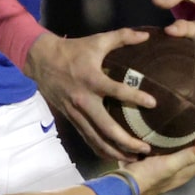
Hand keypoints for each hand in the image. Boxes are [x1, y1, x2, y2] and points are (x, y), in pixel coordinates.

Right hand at [27, 27, 157, 158]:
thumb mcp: (97, 40)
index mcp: (92, 80)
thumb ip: (123, 37)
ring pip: (96, 139)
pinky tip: (115, 157)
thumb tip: (147, 35)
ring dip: (115, 151)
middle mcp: (84, 101)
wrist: (41, 61)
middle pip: (106, 128)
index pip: (116, 90)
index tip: (153, 103)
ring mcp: (76, 113)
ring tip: (135, 159)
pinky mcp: (71, 119)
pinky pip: (87, 139)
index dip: (135, 97)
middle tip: (146, 148)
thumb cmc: (73, 50)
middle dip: (126, 141)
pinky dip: (101, 149)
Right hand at [124, 140, 194, 194]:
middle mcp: (174, 174)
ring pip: (178, 160)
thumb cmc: (146, 177)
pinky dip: (165, 149)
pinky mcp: (146, 169)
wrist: (119, 189)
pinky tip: (159, 141)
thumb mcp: (170, 165)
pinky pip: (161, 157)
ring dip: (186, 151)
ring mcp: (160, 173)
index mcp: (183, 173)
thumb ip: (189, 157)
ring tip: (190, 140)